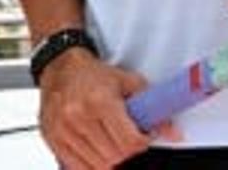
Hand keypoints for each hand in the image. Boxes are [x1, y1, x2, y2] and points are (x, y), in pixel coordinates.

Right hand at [38, 48, 170, 169]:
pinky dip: (93, 164)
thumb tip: (174, 133)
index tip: (144, 136)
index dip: (143, 143)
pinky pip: (79, 168)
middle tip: (130, 139)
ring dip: (112, 159)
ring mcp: (63, 131)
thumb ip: (154, 108)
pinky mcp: (54, 141)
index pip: (130, 142)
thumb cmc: (93, 74)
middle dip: (129, 152)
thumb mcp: (128, 82)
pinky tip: (97, 150)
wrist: (59, 67)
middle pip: (115, 157)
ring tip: (113, 142)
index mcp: (100, 101)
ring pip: (99, 166)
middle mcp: (78, 117)